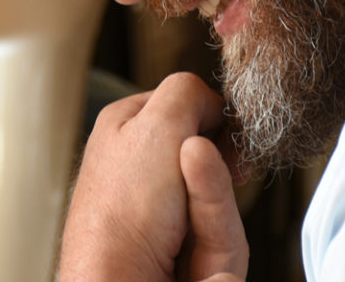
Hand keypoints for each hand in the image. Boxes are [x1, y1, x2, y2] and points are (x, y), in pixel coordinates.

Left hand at [59, 72, 243, 281]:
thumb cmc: (121, 212)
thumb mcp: (155, 125)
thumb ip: (188, 93)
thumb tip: (214, 101)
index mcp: (125, 128)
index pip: (181, 101)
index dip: (208, 111)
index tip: (223, 123)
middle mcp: (143, 168)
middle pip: (212, 150)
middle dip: (220, 161)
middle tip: (221, 164)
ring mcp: (166, 213)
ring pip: (222, 193)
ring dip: (216, 197)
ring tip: (188, 215)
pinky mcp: (187, 251)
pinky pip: (223, 231)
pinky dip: (216, 225)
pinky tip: (197, 234)